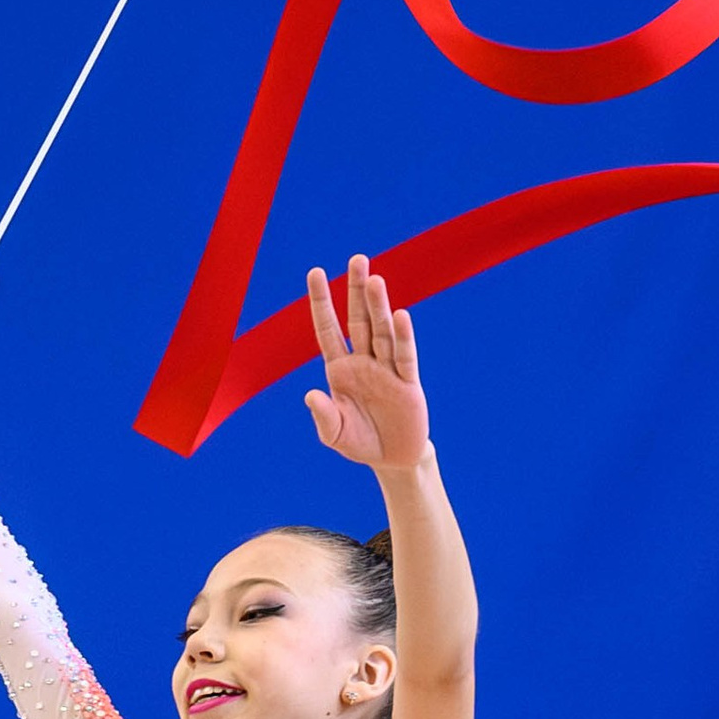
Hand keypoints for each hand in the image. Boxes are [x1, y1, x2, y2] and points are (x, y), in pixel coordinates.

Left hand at [304, 258, 429, 472]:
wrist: (392, 460)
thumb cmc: (360, 442)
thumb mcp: (335, 434)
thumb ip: (324, 416)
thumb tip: (310, 394)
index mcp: (340, 369)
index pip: (328, 330)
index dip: (321, 302)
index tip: (315, 272)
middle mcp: (363, 362)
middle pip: (358, 320)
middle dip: (355, 290)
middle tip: (356, 259)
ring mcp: (386, 370)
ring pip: (382, 332)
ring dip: (378, 306)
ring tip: (374, 279)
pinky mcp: (407, 383)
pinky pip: (404, 356)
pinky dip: (403, 337)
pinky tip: (401, 316)